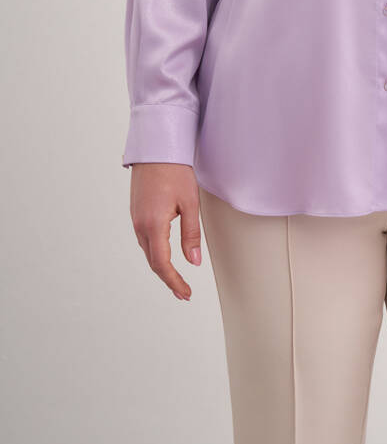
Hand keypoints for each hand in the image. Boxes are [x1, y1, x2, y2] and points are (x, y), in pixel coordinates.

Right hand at [129, 163, 202, 299]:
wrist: (156, 149)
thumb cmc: (175, 172)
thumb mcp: (190, 204)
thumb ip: (191, 235)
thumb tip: (194, 262)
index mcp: (153, 225)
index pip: (162, 264)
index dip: (174, 282)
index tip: (185, 293)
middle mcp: (140, 225)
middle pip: (152, 261)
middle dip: (168, 279)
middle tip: (183, 292)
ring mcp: (135, 219)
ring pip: (147, 251)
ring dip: (161, 266)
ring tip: (176, 278)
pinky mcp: (136, 213)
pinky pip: (144, 239)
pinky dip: (154, 252)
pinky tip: (164, 254)